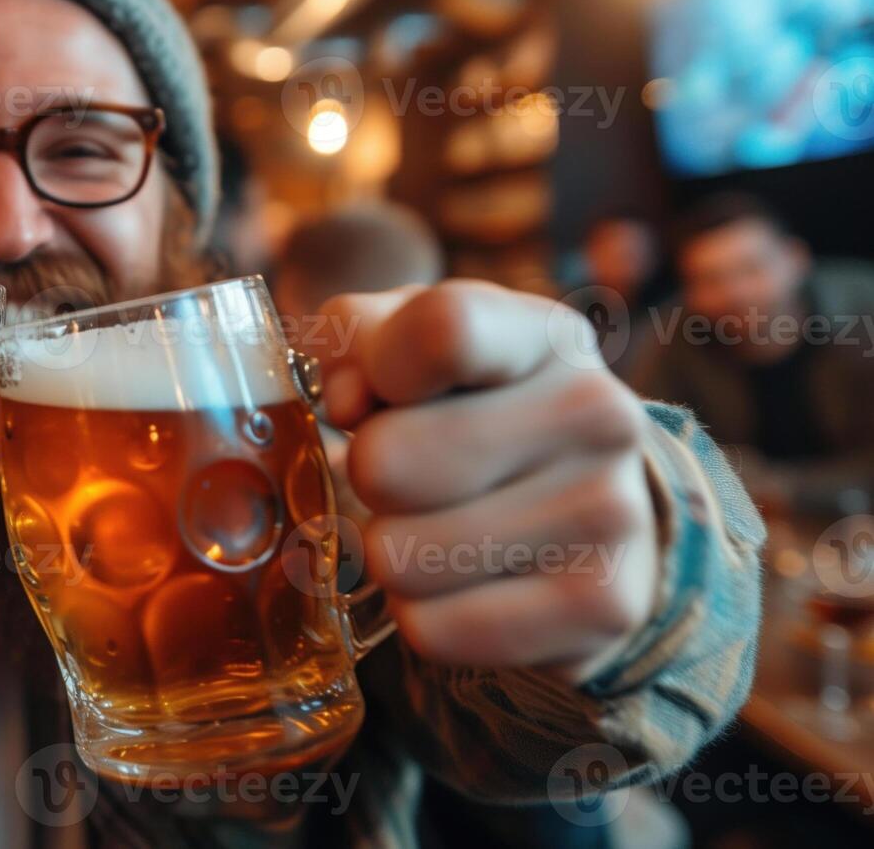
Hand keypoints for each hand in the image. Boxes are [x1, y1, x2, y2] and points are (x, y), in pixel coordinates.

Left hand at [310, 280, 660, 684]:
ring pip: (399, 557)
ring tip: (434, 529)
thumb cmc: (466, 412)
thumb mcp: (407, 348)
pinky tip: (461, 584)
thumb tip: (347, 404)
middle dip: (368, 478)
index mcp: (543, 335)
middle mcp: (598, 412)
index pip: (442, 330)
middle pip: (388, 462)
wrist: (586, 512)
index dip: (376, 369)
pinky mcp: (602, 607)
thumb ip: (353, 338)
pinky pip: (432, 629)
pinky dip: (421, 615)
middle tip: (404, 477)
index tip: (376, 394)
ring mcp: (611, 512)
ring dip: (390, 554)